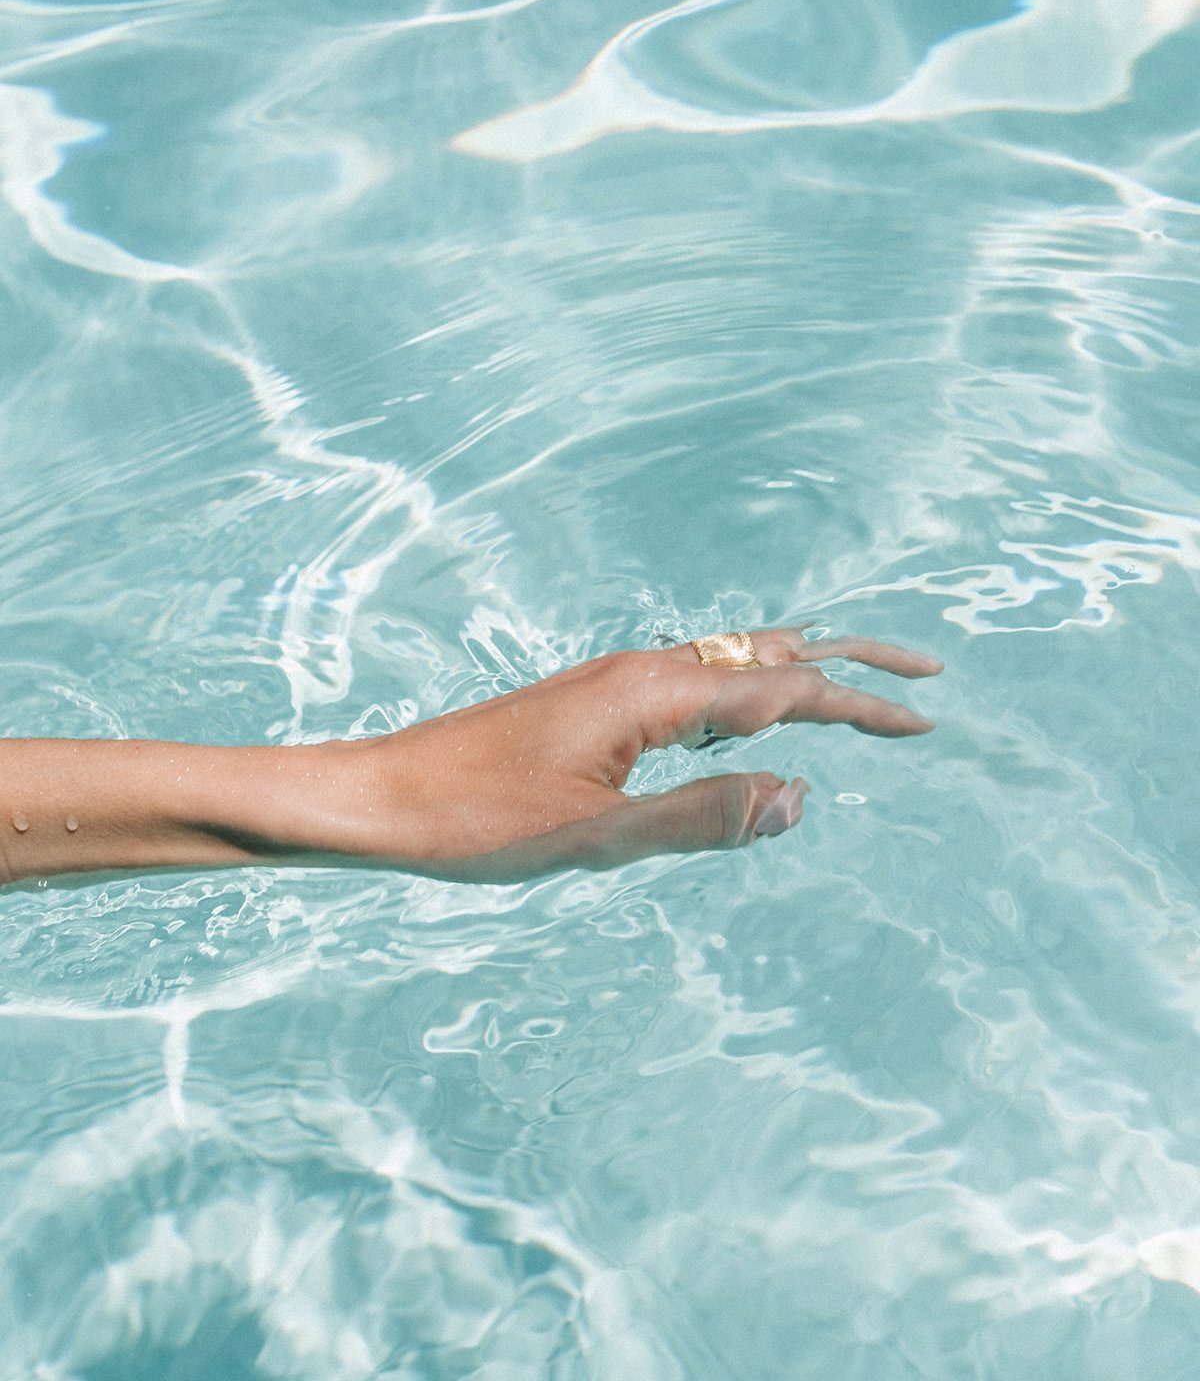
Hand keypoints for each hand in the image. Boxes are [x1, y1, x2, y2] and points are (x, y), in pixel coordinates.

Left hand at [340, 626, 943, 881]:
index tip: (925, 720)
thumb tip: (801, 796)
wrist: (379, 797)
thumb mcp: (592, 837)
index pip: (782, 691)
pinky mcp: (593, 703)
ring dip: (799, 673)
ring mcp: (614, 683)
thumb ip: (698, 818)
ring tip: (851, 686)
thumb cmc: (473, 822)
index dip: (858, 707)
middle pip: (766, 654)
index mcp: (650, 694)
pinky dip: (747, 690)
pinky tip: (743, 717)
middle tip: (921, 677)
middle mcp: (640, 672)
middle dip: (847, 666)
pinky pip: (694, 683)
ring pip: (729, 663)